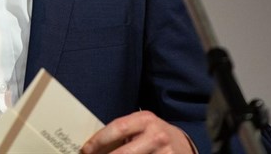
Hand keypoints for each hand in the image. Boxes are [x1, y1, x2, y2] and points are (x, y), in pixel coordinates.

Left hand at [80, 111, 195, 153]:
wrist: (184, 145)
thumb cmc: (155, 136)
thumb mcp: (142, 127)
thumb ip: (123, 133)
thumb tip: (94, 146)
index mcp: (145, 120)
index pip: (117, 128)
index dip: (98, 141)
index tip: (85, 150)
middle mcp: (156, 136)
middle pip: (123, 153)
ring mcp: (164, 153)